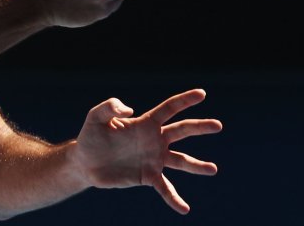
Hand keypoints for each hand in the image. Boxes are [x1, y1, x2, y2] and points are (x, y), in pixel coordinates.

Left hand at [72, 88, 222, 213]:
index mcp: (145, 122)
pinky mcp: (147, 176)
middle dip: (200, 127)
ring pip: (180, 161)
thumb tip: (131, 110)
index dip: (185, 100)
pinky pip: (165, 188)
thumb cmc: (91, 135)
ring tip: (213, 169)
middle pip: (182, 131)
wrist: (85, 162)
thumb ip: (110, 106)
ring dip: (197, 165)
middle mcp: (154, 139)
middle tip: (218, 125)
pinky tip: (184, 209)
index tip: (202, 93)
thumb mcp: (96, 116)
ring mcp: (153, 159)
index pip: (169, 108)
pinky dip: (174, 199)